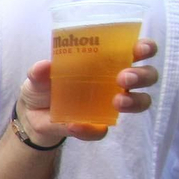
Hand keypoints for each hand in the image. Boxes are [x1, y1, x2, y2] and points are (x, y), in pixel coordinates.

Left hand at [19, 37, 159, 142]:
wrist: (31, 115)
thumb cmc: (44, 86)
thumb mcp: (38, 76)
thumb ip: (40, 71)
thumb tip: (44, 66)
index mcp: (106, 61)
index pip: (136, 51)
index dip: (145, 48)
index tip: (141, 49)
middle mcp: (116, 82)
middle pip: (147, 75)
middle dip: (142, 75)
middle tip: (124, 78)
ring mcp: (110, 105)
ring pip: (140, 102)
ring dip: (134, 101)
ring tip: (118, 101)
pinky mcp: (97, 126)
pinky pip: (101, 130)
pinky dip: (91, 130)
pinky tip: (75, 126)